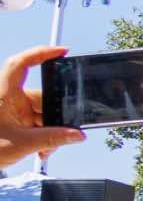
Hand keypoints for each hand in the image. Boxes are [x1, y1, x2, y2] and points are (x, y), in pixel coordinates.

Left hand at [0, 46, 85, 168]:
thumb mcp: (21, 144)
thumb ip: (52, 139)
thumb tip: (77, 135)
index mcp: (3, 94)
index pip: (21, 64)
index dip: (41, 53)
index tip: (62, 51)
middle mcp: (8, 98)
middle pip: (41, 96)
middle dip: (55, 116)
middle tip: (62, 133)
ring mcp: (12, 110)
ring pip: (41, 112)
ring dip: (50, 130)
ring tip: (48, 147)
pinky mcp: (15, 121)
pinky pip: (36, 122)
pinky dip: (44, 135)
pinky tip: (43, 149)